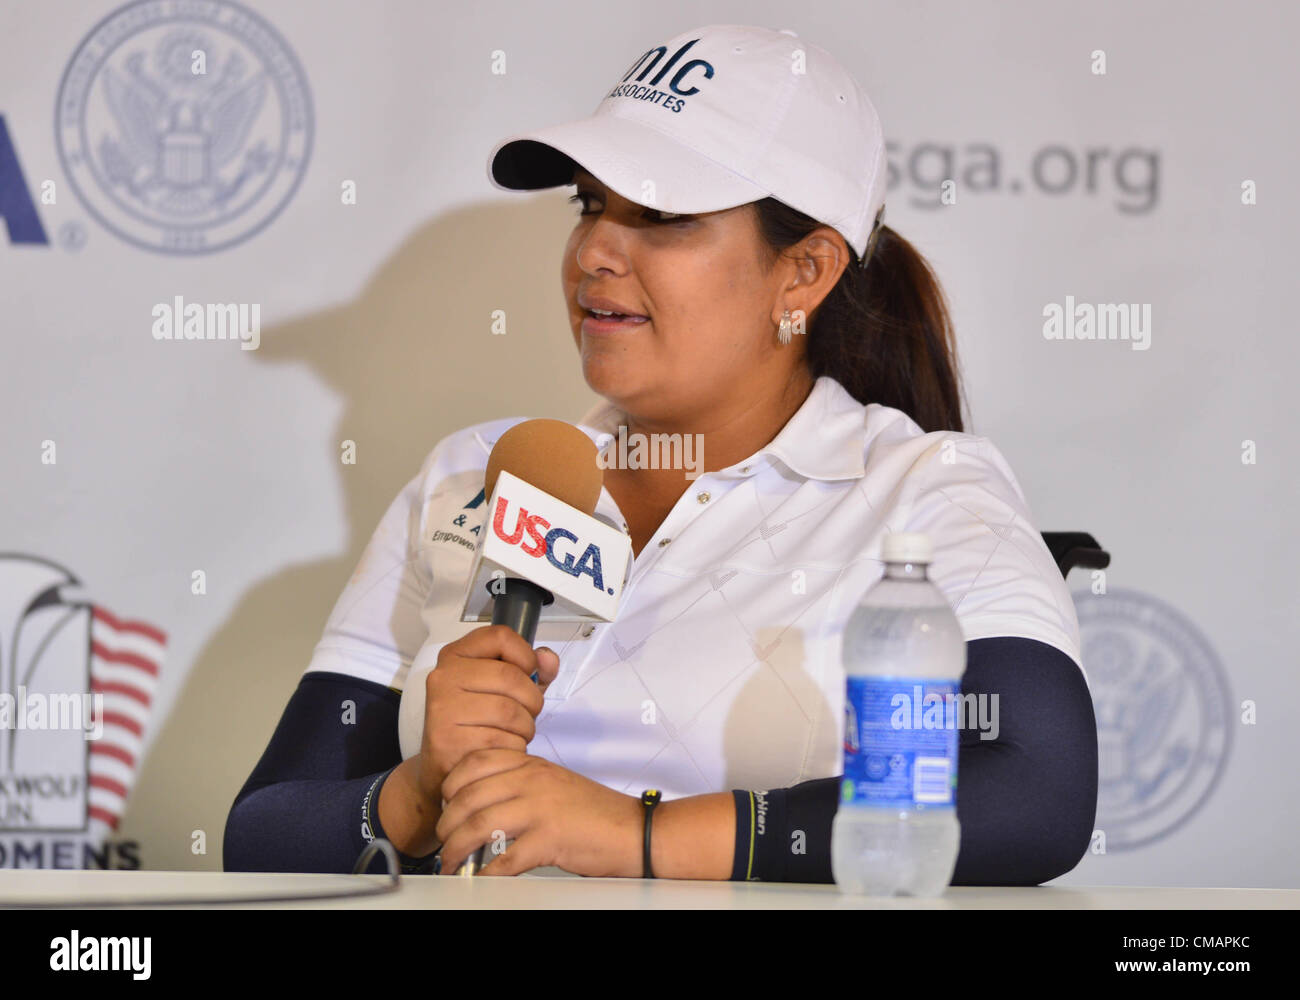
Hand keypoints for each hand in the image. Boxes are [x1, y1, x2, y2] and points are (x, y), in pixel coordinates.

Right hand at [415, 625, 559, 804]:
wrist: (445, 767)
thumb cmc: (478, 722)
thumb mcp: (505, 689)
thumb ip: (532, 670)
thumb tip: (547, 659)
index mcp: (455, 655)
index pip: (500, 636)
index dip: (525, 655)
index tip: (528, 673)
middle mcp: (444, 676)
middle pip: (510, 677)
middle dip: (532, 700)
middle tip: (527, 714)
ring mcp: (443, 708)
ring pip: (509, 711)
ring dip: (525, 727)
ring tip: (516, 733)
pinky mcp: (447, 740)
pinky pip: (500, 741)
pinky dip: (512, 748)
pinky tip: (503, 750)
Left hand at [435, 749, 643, 877]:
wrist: (634, 830)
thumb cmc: (595, 813)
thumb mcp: (554, 784)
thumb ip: (521, 785)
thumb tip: (481, 805)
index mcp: (532, 765)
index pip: (475, 762)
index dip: (451, 784)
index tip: (445, 803)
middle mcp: (532, 781)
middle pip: (468, 796)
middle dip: (446, 823)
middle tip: (443, 841)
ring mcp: (539, 809)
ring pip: (478, 825)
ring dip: (457, 849)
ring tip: (452, 864)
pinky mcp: (549, 839)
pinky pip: (504, 859)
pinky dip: (485, 873)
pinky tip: (480, 880)